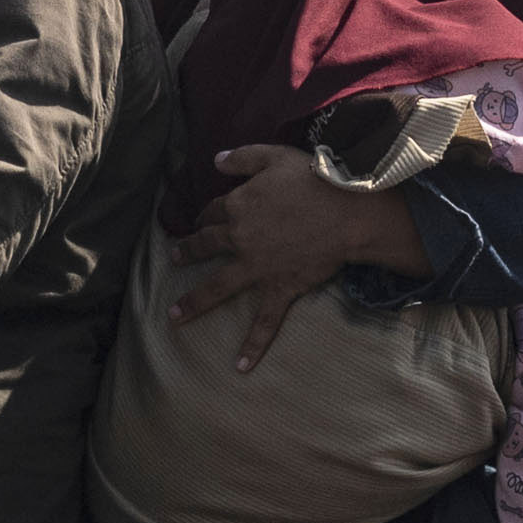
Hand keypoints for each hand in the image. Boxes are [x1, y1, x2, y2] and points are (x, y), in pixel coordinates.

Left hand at [165, 144, 430, 370]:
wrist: (348, 212)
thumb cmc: (315, 180)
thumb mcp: (275, 156)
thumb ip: (242, 157)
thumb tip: (215, 160)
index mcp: (237, 206)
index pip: (213, 211)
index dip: (207, 213)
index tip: (203, 217)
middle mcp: (239, 239)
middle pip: (206, 245)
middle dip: (187, 251)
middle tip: (174, 257)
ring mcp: (257, 268)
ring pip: (217, 287)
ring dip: (194, 302)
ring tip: (174, 316)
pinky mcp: (279, 288)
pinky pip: (264, 322)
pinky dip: (253, 345)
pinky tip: (240, 366)